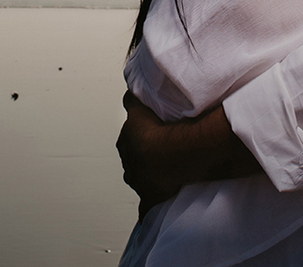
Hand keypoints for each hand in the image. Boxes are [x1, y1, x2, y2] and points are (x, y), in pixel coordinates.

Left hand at [116, 91, 182, 218]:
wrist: (176, 152)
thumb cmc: (160, 131)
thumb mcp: (140, 108)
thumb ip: (133, 101)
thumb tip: (129, 91)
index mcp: (125, 144)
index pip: (128, 139)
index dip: (140, 136)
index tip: (150, 134)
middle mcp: (129, 165)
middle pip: (134, 160)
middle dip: (144, 157)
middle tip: (160, 151)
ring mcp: (140, 183)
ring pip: (141, 179)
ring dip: (150, 175)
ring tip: (165, 170)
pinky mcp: (152, 198)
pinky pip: (148, 205)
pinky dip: (149, 206)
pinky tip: (151, 210)